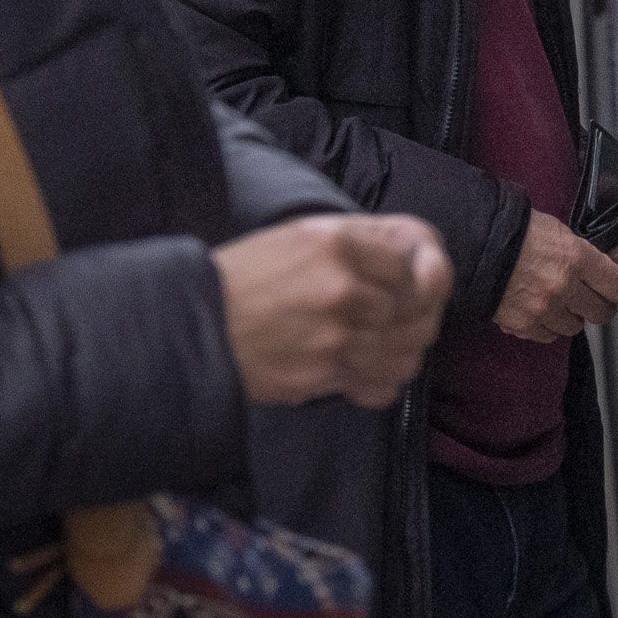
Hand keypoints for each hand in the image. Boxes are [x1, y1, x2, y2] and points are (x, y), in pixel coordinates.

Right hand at [214, 214, 451, 408]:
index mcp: (338, 242)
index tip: (410, 285)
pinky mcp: (325, 374)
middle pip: (415, 309)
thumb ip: (363, 238)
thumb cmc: (250, 276)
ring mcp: (335, 335)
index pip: (414, 262)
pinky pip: (381, 383)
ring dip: (400, 351)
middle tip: (400, 319)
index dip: (418, 277)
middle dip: (413, 316)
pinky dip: (383, 382)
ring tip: (382, 345)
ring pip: (404, 350)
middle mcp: (342, 286)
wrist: (199, 322)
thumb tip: (418, 256)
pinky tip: (367, 371)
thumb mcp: (303, 233)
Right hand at [494, 212, 617, 342]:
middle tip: (594, 300)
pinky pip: (547, 335)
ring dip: (572, 317)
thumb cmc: (514, 231)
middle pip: (601, 313)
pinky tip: (538, 309)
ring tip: (559, 302)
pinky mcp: (524, 324)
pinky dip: (546, 326)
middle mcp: (564, 287)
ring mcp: (544, 309)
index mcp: (576, 258)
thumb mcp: (557, 231)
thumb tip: (599, 272)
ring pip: (575, 327)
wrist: (474, 245)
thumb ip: (581, 254)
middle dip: (600, 307)